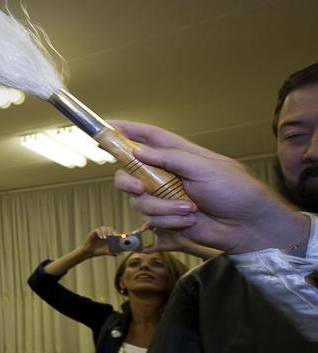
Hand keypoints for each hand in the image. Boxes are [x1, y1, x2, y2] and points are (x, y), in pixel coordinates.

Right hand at [82, 226, 118, 255]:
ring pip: (104, 228)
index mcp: (109, 237)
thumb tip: (119, 254)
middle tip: (113, 235)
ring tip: (106, 237)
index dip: (117, 233)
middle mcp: (104, 233)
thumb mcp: (106, 252)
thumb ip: (112, 252)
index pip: (114, 232)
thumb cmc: (98, 251)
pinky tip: (101, 237)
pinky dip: (100, 233)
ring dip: (106, 232)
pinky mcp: (93, 233)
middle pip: (110, 228)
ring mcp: (99, 233)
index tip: (118, 236)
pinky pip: (97, 230)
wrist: (88, 252)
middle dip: (112, 231)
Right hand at [112, 120, 308, 253]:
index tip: (105, 126)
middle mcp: (167, 174)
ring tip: (190, 210)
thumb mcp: (207, 168)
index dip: (127, 130)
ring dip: (162, 207)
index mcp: (180, 155)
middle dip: (128, 181)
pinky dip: (169, 221)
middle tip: (138, 188)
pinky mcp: (165, 218)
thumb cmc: (236, 191)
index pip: (149, 137)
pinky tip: (189, 221)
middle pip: (130, 172)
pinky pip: (151, 219)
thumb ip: (172, 158)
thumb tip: (139, 152)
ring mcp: (165, 197)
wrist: (247, 226)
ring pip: (139, 200)